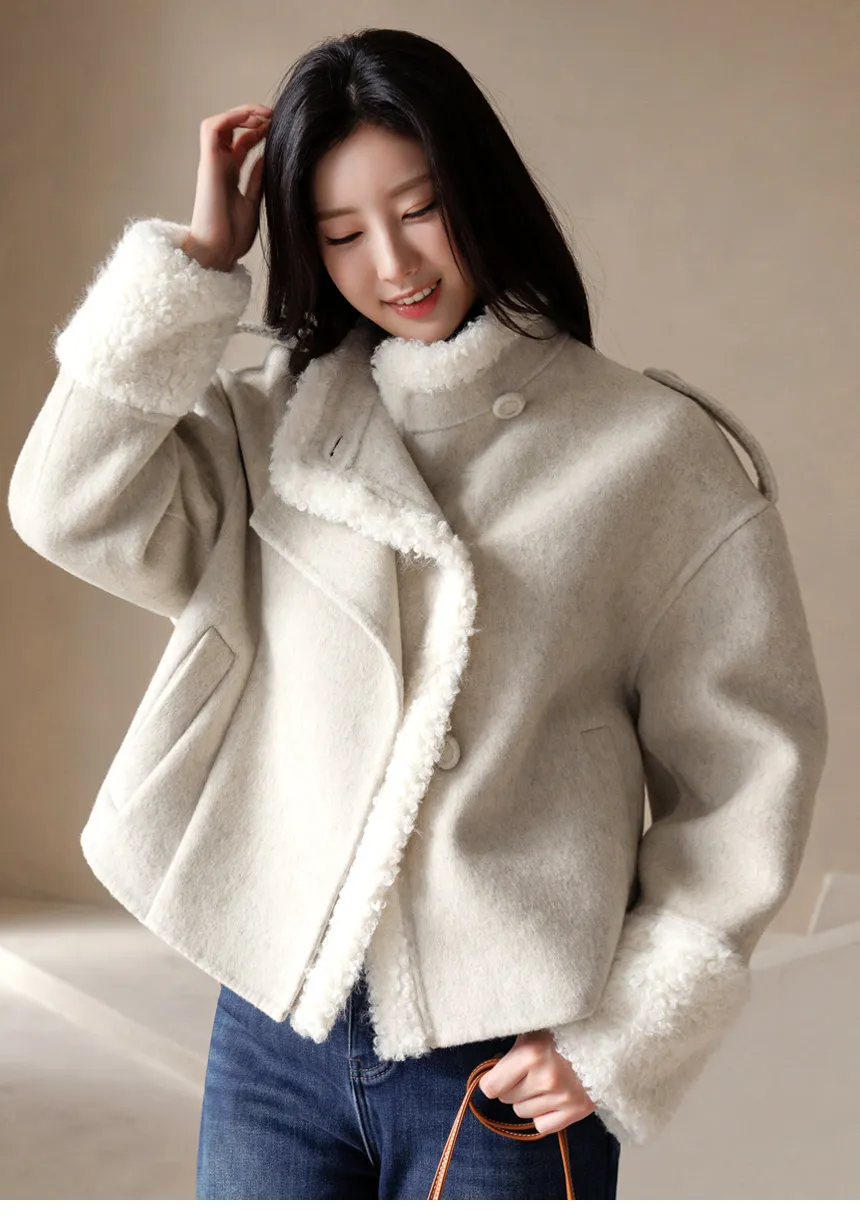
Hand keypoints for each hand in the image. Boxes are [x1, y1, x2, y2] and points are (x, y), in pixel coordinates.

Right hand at [183, 102, 272, 270]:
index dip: (259, 132)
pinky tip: (253, 120)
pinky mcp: (208, 163)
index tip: (280, 129)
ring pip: (221, 124)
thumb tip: (268, 157)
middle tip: (276, 116)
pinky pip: (212, 128)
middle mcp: (220, 165)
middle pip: (232, 129)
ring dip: (242, 114)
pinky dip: (231, 118)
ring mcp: (213, 163)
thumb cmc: (232, 235)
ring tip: (265, 114)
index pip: (242, 143)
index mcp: (230, 175)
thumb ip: (257, 178)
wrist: (217, 252)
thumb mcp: (253, 201)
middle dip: (252, 118)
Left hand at [478, 1029, 596, 1136]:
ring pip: (523, 1112)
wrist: (607, 1036)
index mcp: (531, 1053)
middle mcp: (545, 1079)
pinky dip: (542, 1114)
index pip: (492, 1086)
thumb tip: (492, 1068)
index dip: (492, 1080)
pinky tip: (551, 1097)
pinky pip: (542, 1126)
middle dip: (511, 1086)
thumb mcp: (534, 1028)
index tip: (496, 1075)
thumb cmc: (564, 1029)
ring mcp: (563, 1097)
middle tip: (524, 1072)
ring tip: (541, 1081)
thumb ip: (513, 1047)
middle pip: (507, 1098)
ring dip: (527, 1099)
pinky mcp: (578, 1111)